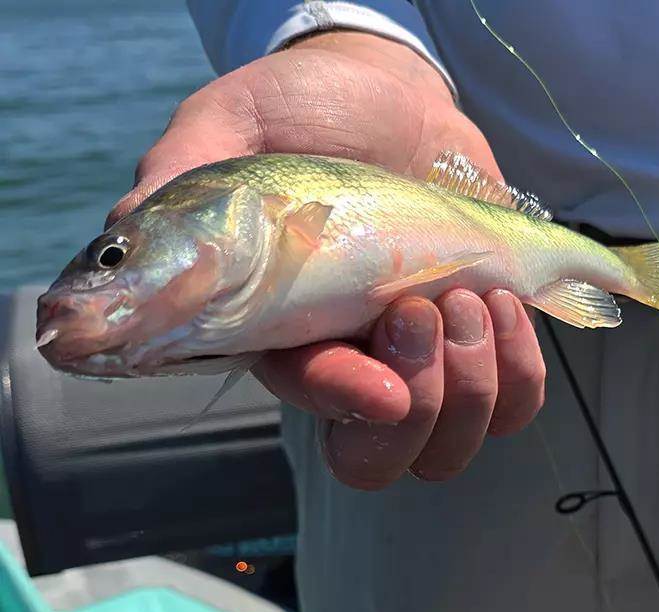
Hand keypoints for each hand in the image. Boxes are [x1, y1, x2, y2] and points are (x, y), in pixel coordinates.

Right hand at [108, 32, 545, 487]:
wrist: (390, 93)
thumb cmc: (303, 108)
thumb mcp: (235, 121)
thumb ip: (184, 172)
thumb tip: (128, 231)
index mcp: (280, 331)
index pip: (309, 399)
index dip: (348, 405)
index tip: (385, 384)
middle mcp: (351, 361)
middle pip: (381, 461)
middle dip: (424, 404)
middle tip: (425, 310)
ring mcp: (421, 361)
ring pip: (454, 444)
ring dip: (476, 378)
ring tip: (468, 293)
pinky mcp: (481, 346)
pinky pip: (515, 407)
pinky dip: (520, 369)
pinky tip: (503, 303)